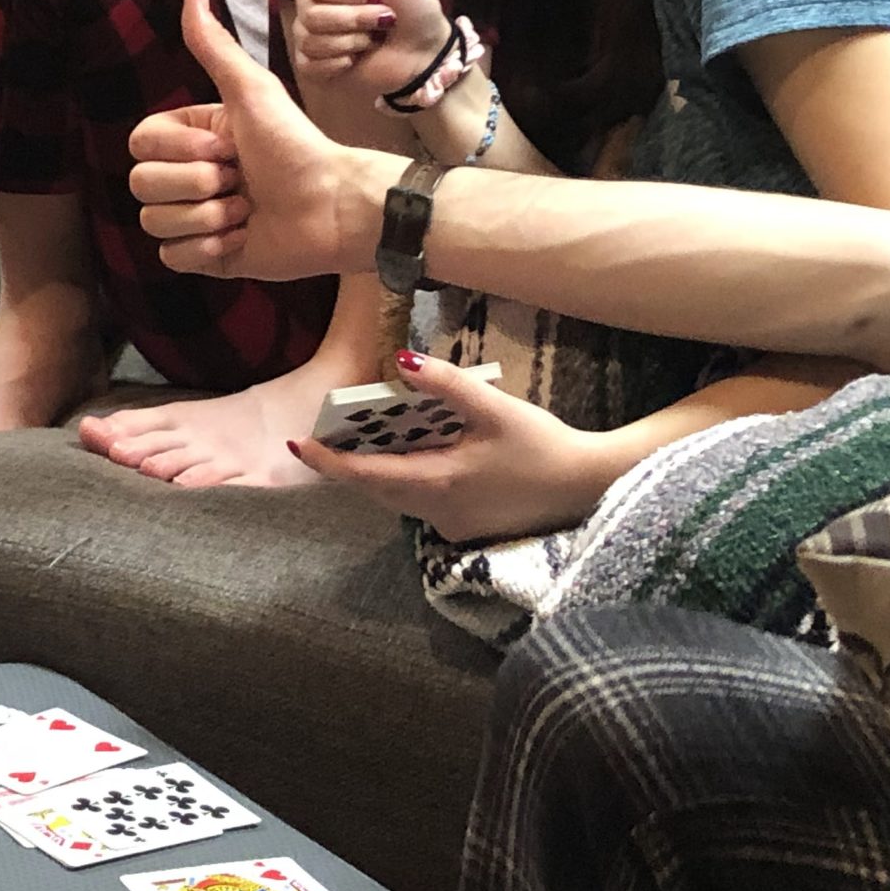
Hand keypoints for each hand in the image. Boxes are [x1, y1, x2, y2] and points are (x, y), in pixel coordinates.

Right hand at [129, 0, 402, 279]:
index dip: (180, 149)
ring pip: (154, 222)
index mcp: (192, 135)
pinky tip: (242, 238)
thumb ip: (214, 45)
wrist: (333, 205)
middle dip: (197, 185)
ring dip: (207, 218)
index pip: (139, 143)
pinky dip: (208, 249)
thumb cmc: (297, 144)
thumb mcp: (252, 91)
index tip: (227, 146)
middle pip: (141, 184)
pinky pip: (172, 257)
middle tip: (241, 181)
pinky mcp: (207, 256)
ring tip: (246, 211)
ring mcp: (195, 217)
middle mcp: (189, 174)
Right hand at [286, 0, 452, 95]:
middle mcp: (314, 1)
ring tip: (373, 41)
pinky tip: (358, 61)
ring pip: (310, 39)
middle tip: (383, 23)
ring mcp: (311, 34)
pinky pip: (310, 64)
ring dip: (352, 44)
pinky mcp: (315, 65)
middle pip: (311, 13)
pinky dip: (339, 66)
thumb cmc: (413, 3)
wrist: (425, 53)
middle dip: (355, 21)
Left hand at [291, 351, 621, 541]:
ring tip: (357, 439)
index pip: (366, 477)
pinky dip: (404, 481)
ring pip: (396, 499)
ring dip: (375, 473)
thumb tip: (399, 360)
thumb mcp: (497, 407)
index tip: (299, 443)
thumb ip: (447, 383)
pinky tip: (411, 455)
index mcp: (439, 483)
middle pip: (376, 490)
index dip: (329, 462)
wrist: (590, 489)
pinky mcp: (468, 530)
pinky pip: (420, 505)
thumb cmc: (545, 447)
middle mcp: (438, 512)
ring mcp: (453, 527)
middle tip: (323, 433)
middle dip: (347, 464)